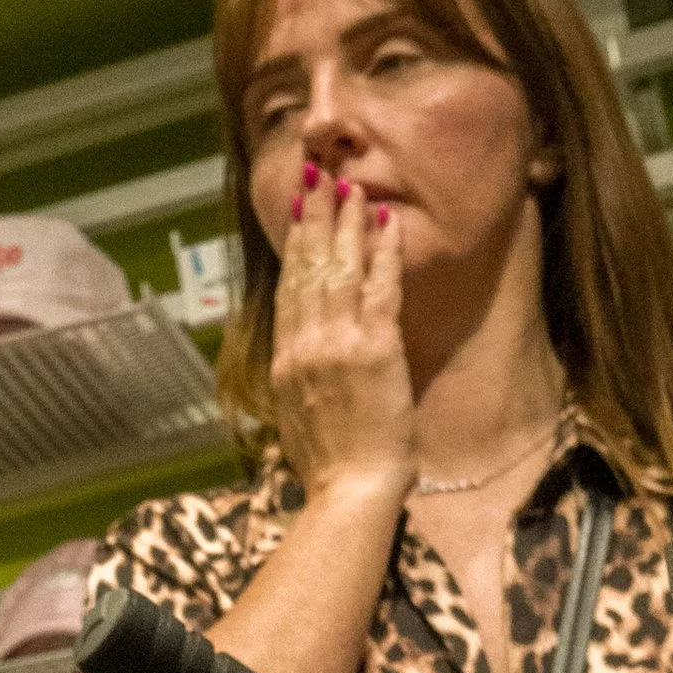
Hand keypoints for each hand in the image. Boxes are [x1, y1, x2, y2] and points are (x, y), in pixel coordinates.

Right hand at [268, 168, 415, 509]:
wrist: (348, 493)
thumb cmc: (329, 470)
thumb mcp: (296, 423)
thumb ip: (297, 386)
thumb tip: (296, 369)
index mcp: (285, 364)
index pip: (289, 291)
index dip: (293, 248)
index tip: (297, 214)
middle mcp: (305, 346)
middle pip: (308, 269)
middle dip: (314, 220)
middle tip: (320, 179)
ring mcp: (338, 345)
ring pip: (340, 270)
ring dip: (347, 225)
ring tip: (352, 189)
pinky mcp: (375, 350)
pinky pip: (379, 289)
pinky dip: (383, 253)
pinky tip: (386, 224)